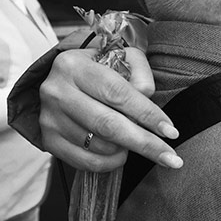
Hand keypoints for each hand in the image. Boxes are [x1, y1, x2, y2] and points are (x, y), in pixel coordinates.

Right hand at [39, 47, 181, 172]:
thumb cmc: (96, 70)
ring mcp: (50, 118)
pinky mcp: (48, 140)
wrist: (59, 82)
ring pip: (99, 145)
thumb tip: (146, 96)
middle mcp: (57, 91)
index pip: (117, 93)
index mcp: (73, 65)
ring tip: (137, 143)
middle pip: (108, 124)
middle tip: (171, 158)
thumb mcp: (119, 58)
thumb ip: (138, 72)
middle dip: (144, 143)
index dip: (147, 114)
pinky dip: (110, 163)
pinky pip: (85, 161)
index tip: (171, 132)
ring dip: (126, 150)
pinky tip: (120, 155)